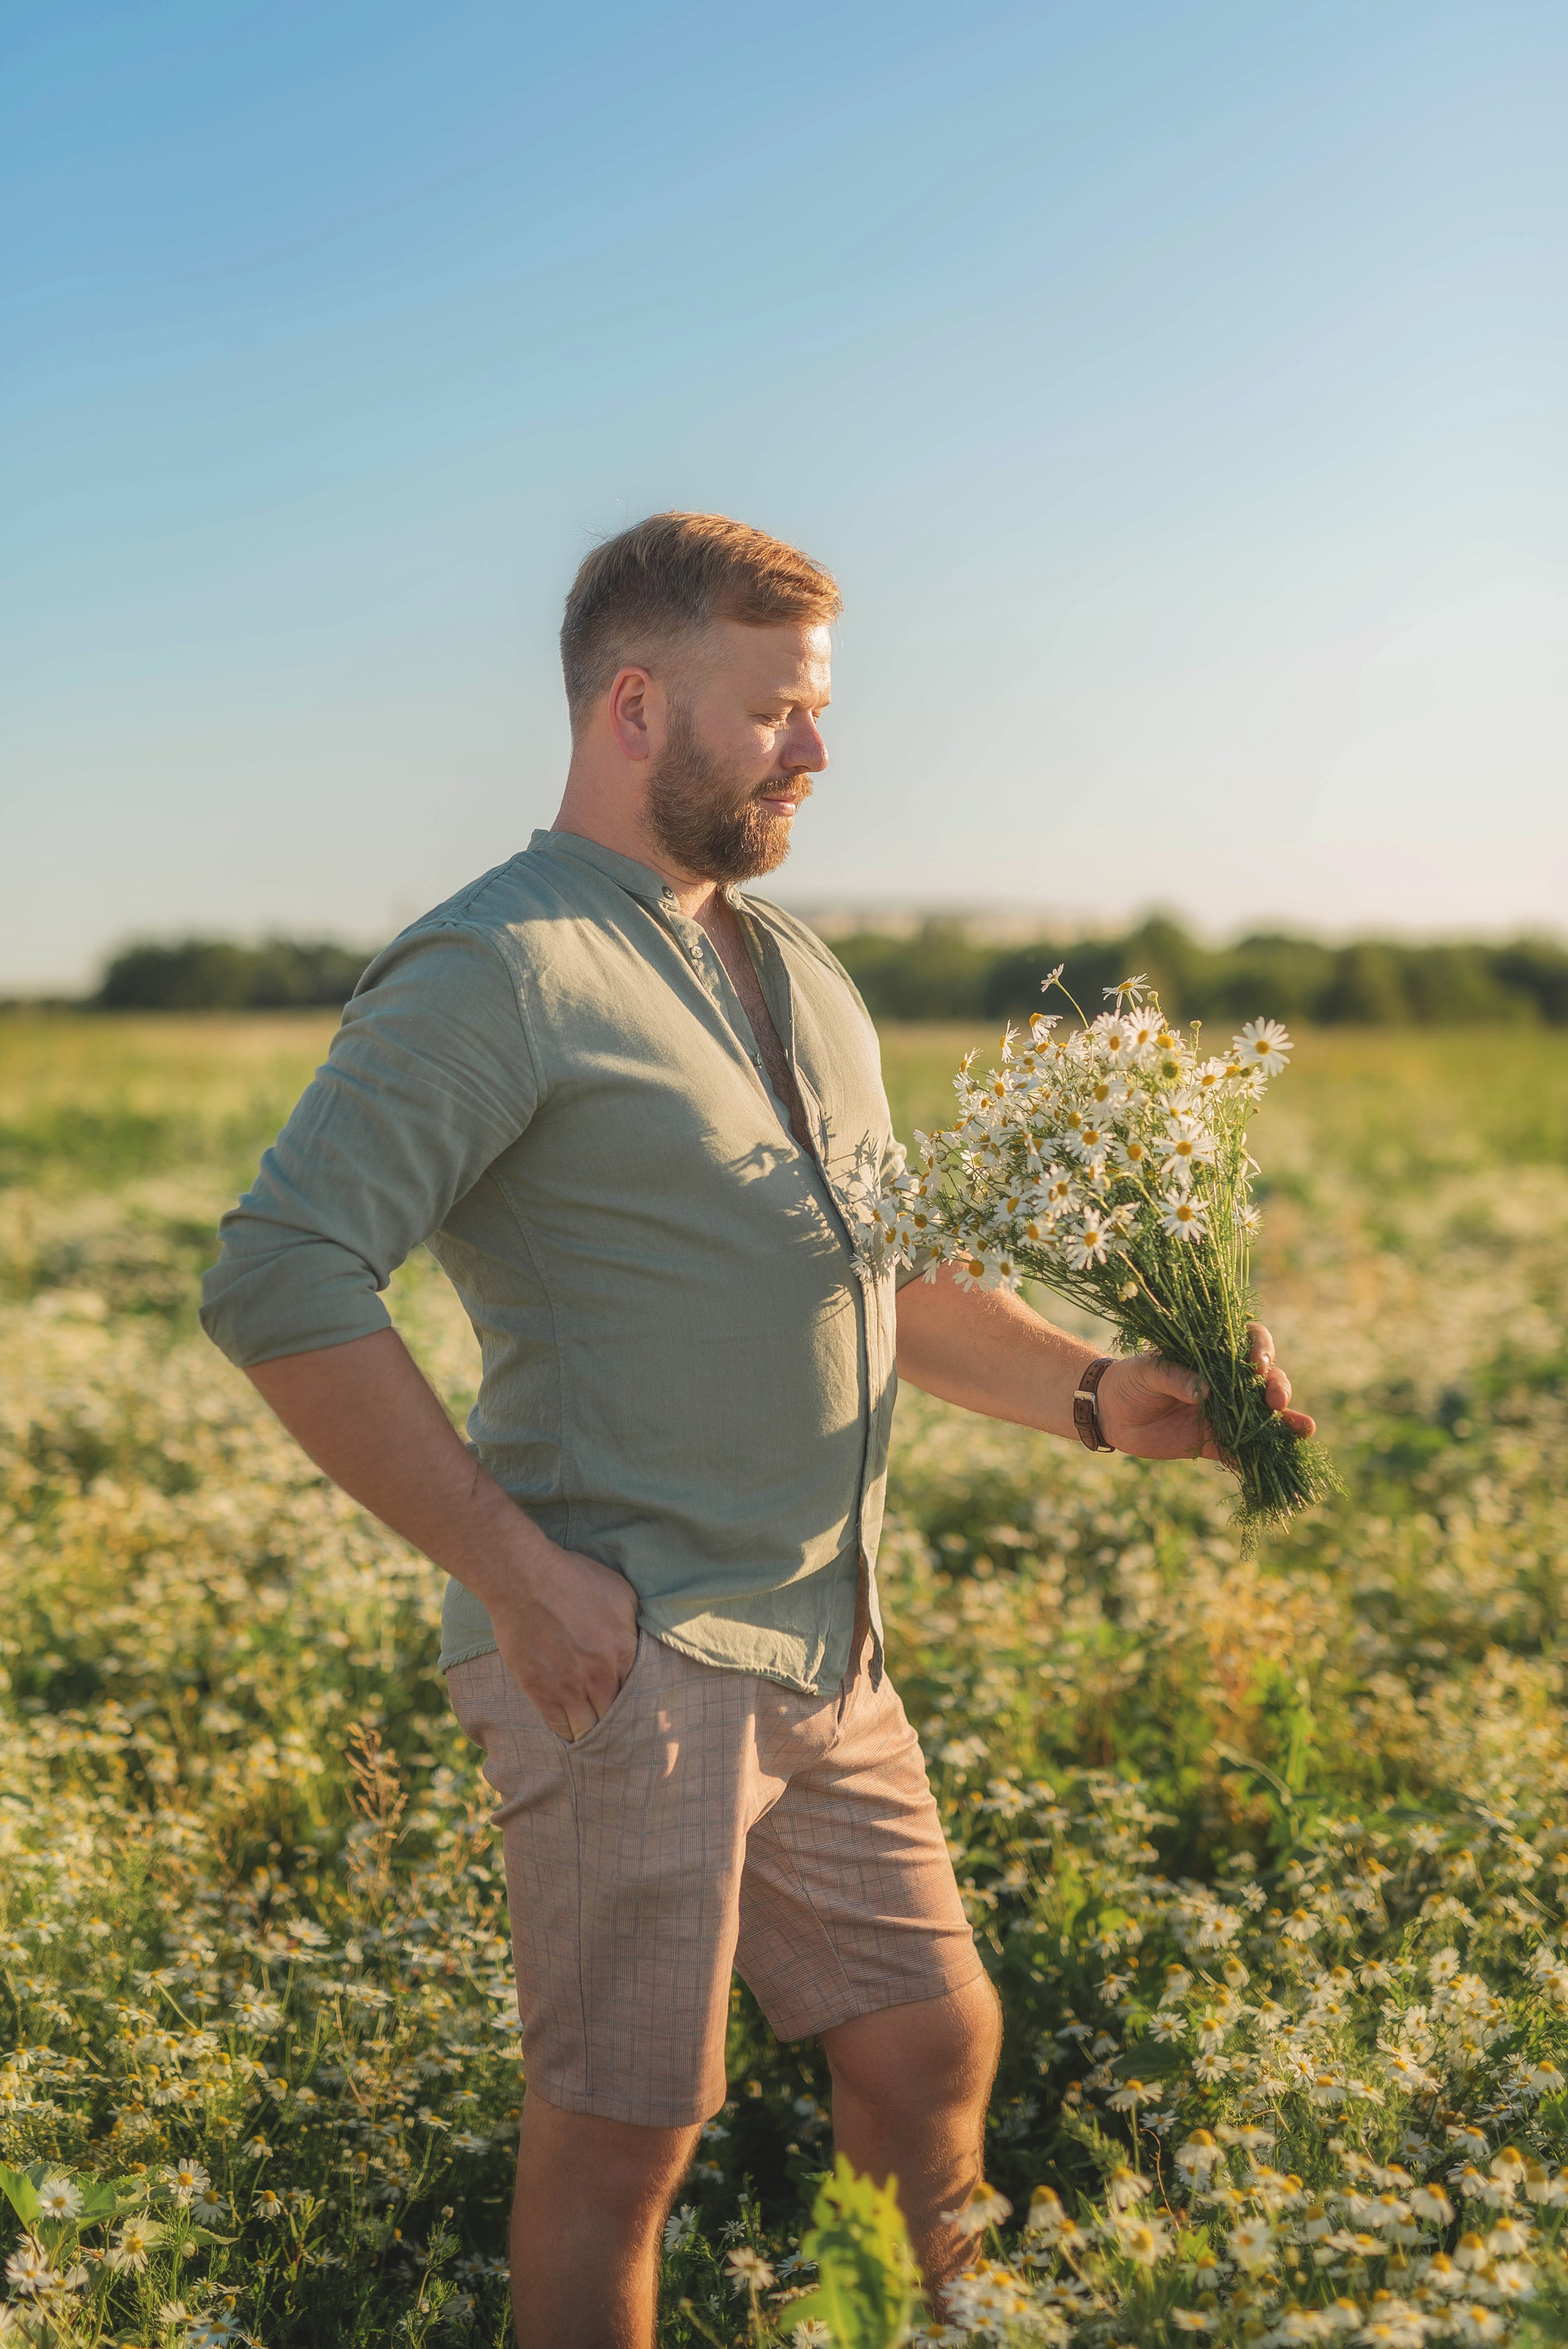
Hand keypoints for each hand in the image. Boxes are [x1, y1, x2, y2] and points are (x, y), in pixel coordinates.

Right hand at [484, 1535, 639, 1741]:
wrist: (525, 1580)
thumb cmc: (573, 1579)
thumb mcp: (620, 1593)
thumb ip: (633, 1627)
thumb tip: (638, 1645)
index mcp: (622, 1651)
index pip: (638, 1693)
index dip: (636, 1704)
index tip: (634, 1710)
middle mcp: (599, 1676)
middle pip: (615, 1717)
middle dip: (618, 1725)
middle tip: (618, 1731)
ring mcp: (568, 1687)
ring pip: (588, 1729)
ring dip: (592, 1733)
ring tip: (594, 1736)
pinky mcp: (540, 1691)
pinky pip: (559, 1726)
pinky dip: (567, 1733)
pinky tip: (571, 1734)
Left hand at [1095, 1322, 1315, 1460]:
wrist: (1110, 1414)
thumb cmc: (1130, 1380)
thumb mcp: (1147, 1371)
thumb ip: (1175, 1377)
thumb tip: (1206, 1391)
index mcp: (1213, 1355)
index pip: (1248, 1343)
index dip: (1261, 1349)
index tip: (1258, 1363)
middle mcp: (1227, 1383)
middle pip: (1265, 1381)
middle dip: (1278, 1387)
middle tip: (1276, 1400)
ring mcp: (1225, 1414)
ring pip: (1263, 1418)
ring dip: (1286, 1423)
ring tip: (1304, 1429)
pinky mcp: (1215, 1443)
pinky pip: (1243, 1453)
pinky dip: (1259, 1462)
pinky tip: (1276, 1469)